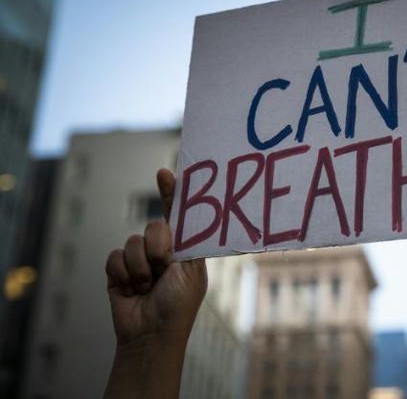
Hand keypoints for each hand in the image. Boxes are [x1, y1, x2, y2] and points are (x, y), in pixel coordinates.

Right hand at [105, 169, 206, 346]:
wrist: (150, 334)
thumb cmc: (178, 305)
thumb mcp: (190, 271)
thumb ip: (186, 243)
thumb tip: (186, 214)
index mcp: (184, 248)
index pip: (178, 216)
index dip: (171, 193)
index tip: (164, 173)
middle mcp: (162, 250)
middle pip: (153, 226)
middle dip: (158, 249)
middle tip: (163, 270)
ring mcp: (139, 259)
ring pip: (133, 241)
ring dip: (140, 268)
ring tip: (148, 288)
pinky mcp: (119, 270)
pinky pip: (115, 255)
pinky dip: (123, 274)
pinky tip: (131, 290)